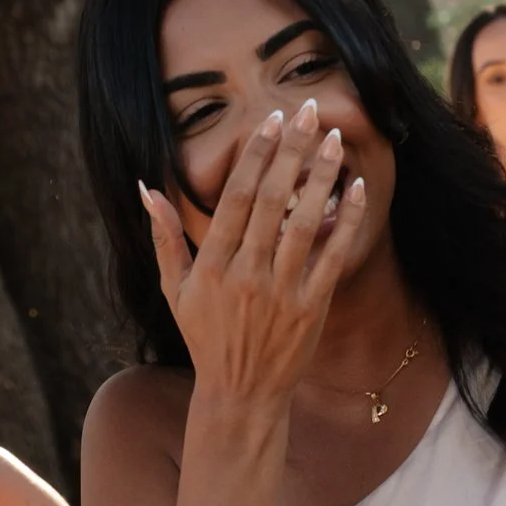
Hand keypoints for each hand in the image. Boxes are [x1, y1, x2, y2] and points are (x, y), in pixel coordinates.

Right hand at [141, 102, 370, 415]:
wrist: (240, 394)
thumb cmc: (205, 337)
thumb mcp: (173, 291)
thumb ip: (163, 237)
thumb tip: (147, 189)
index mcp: (211, 266)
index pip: (235, 199)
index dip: (255, 157)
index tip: (271, 122)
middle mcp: (245, 275)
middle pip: (271, 201)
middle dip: (292, 151)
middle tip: (310, 111)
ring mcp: (280, 292)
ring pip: (303, 223)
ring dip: (321, 177)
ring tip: (336, 139)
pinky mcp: (311, 309)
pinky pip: (332, 256)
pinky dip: (347, 221)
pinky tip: (358, 187)